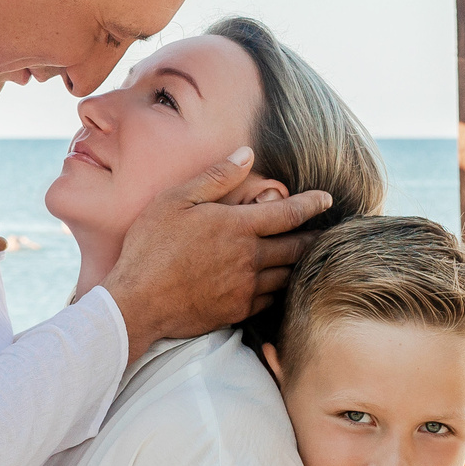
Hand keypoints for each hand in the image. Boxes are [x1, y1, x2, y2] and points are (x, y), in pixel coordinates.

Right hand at [101, 148, 333, 359]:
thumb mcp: (176, 200)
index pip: (290, 213)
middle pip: (297, 247)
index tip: (327, 200)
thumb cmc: (151, 246)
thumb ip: (216, 177)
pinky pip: (271, 299)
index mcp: (238, 226)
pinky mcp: (238, 311)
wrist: (137, 302)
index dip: (313, 204)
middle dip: (315, 237)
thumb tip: (247, 154)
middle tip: (325, 232)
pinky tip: (278, 284)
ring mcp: (246, 288)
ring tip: (306, 257)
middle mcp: (250, 258)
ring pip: (288, 275)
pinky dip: (280, 289)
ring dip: (300, 264)